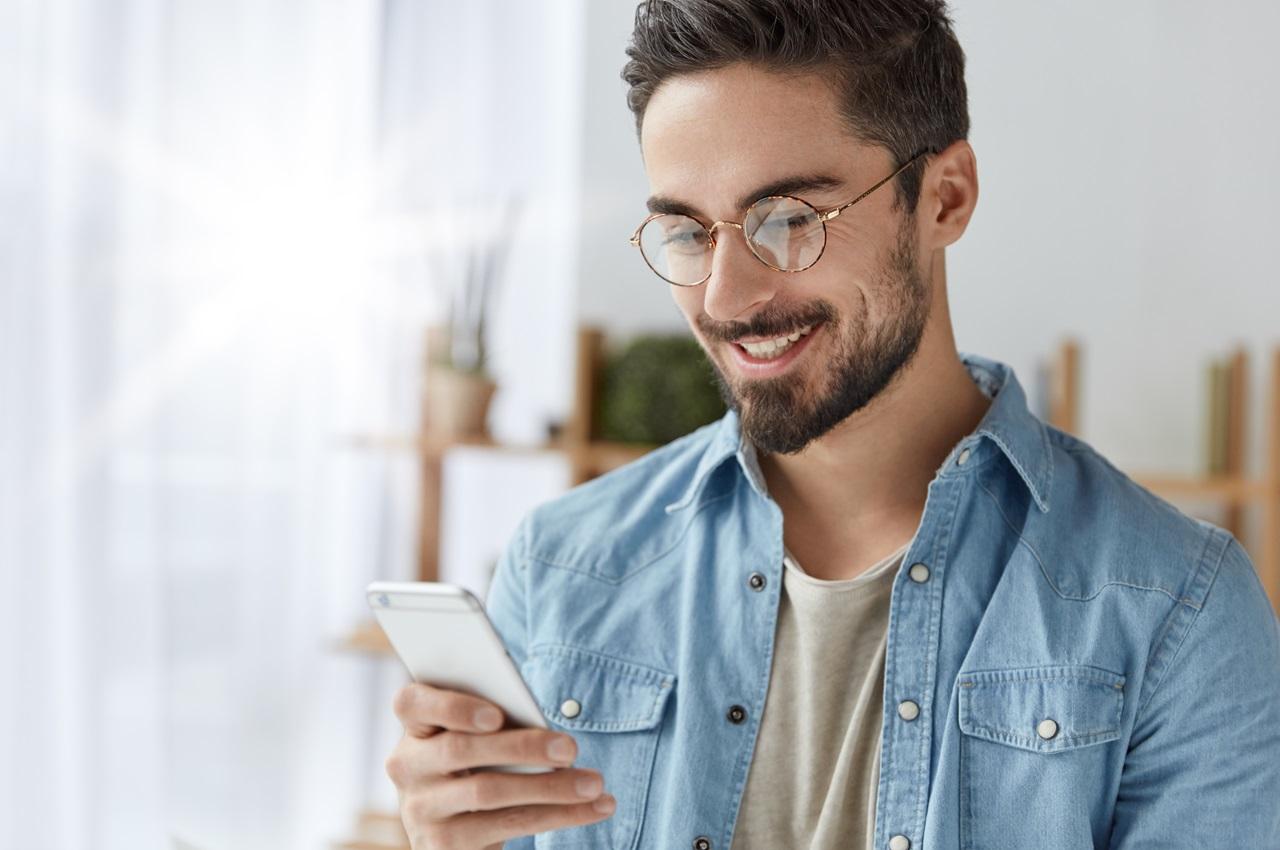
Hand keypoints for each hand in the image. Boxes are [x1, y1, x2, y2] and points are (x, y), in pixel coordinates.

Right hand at [386, 682, 615, 849]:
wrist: (456, 828)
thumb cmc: (481, 763)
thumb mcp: (479, 739)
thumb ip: (496, 722)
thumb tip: (541, 721)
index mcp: (415, 727)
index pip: (411, 703)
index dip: (451, 707)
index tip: (496, 715)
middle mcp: (407, 766)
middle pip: (459, 749)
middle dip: (522, 747)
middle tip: (571, 747)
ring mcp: (421, 809)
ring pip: (487, 792)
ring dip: (549, 787)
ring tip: (593, 783)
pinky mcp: (441, 845)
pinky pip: (506, 825)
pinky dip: (557, 815)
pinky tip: (592, 808)